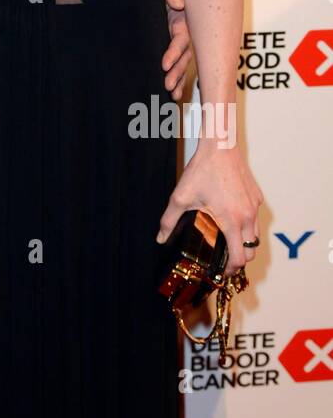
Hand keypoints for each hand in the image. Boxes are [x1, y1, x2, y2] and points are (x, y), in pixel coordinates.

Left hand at [156, 143, 263, 276]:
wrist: (220, 146)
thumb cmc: (202, 170)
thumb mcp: (181, 197)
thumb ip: (169, 220)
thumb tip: (160, 238)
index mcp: (232, 221)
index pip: (240, 258)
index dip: (231, 270)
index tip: (221, 271)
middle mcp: (248, 216)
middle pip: (252, 251)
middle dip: (239, 259)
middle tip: (223, 260)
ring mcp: (255, 206)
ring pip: (256, 235)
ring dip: (244, 243)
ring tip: (227, 241)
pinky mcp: (257, 197)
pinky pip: (256, 218)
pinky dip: (247, 225)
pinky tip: (230, 218)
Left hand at [159, 0, 191, 99]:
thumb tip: (178, 4)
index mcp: (180, 17)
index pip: (180, 39)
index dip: (174, 52)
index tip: (163, 64)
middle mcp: (179, 29)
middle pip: (184, 55)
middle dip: (178, 72)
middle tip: (168, 86)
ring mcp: (172, 37)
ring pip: (181, 62)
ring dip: (178, 78)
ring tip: (172, 94)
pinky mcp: (164, 41)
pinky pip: (173, 61)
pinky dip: (175, 76)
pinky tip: (173, 93)